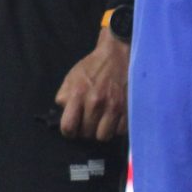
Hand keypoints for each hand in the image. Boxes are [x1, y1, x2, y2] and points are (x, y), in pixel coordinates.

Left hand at [53, 24, 128, 139]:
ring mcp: (114, 106)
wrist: (117, 54)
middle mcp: (96, 102)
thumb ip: (64, 97)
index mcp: (79, 94)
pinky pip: (120, 131)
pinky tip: (113, 118)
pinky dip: (116, 128)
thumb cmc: (93, 67)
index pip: (68, 127)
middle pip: (86, 134)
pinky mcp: (128, 108)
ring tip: (101, 122)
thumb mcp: (71, 77)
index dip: (69, 131)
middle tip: (88, 122)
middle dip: (85, 130)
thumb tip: (63, 114)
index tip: (72, 128)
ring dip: (101, 131)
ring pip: (103, 136)